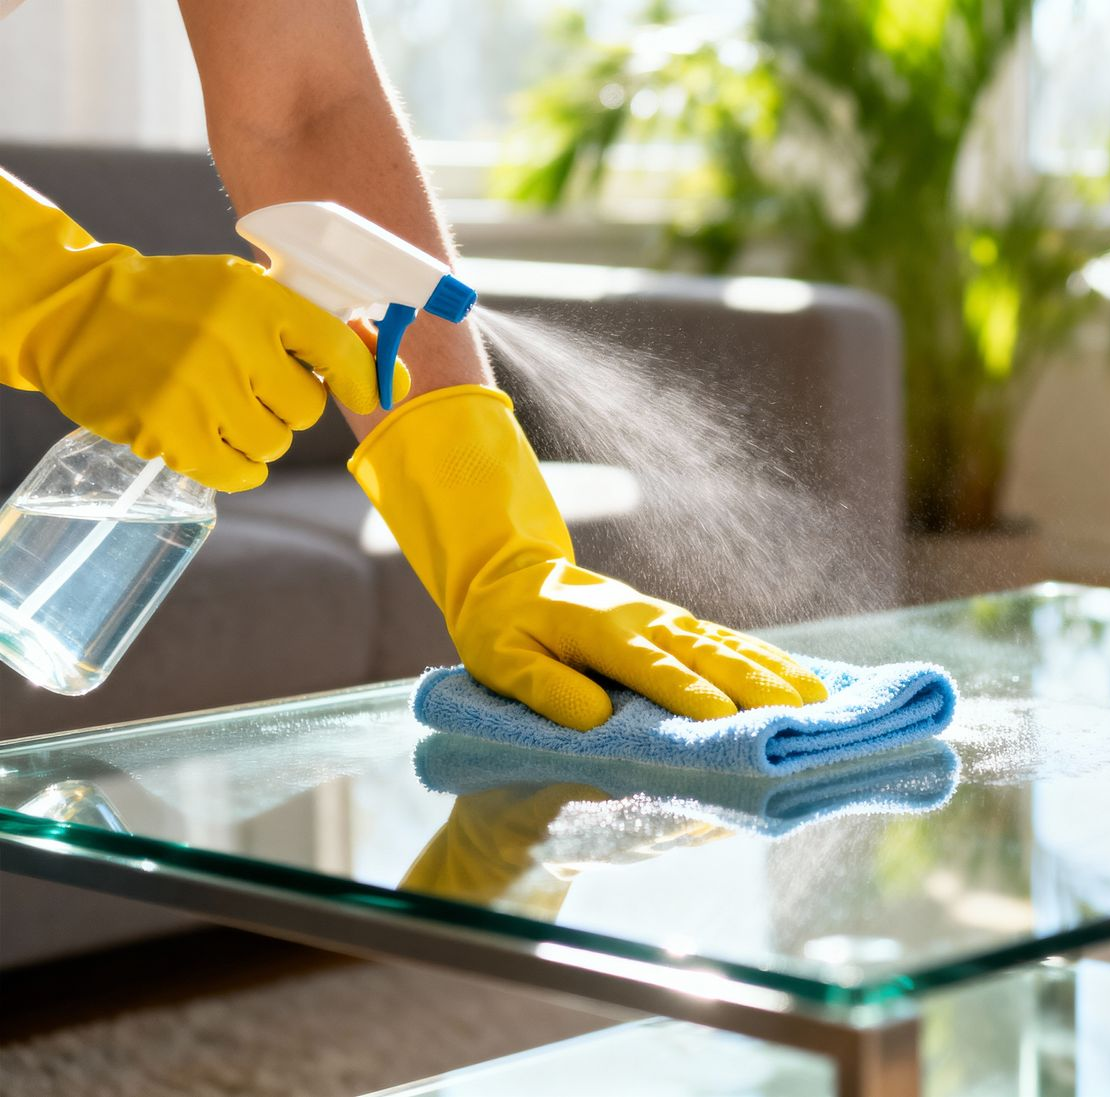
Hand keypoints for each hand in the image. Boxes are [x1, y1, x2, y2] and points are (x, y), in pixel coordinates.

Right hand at [1, 171, 407, 490]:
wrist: (76, 314)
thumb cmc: (179, 305)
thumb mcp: (244, 292)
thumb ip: (317, 329)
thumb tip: (393, 376)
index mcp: (259, 299)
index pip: (341, 351)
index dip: (362, 379)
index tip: (366, 391)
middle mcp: (233, 343)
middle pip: (307, 410)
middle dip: (285, 404)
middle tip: (247, 382)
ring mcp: (200, 390)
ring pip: (275, 444)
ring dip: (256, 434)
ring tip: (216, 401)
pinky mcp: (171, 433)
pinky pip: (242, 475)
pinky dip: (234, 465)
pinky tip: (208, 436)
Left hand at [349, 385, 827, 729]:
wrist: (511, 573)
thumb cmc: (502, 624)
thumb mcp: (502, 659)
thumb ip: (544, 687)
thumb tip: (596, 720)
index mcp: (602, 630)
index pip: (651, 667)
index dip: (688, 694)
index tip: (726, 720)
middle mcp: (643, 619)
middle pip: (705, 653)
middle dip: (754, 684)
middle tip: (798, 715)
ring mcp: (662, 617)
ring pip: (725, 644)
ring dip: (771, 670)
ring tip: (816, 700)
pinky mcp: (670, 621)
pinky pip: (723, 639)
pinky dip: (762, 657)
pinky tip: (793, 677)